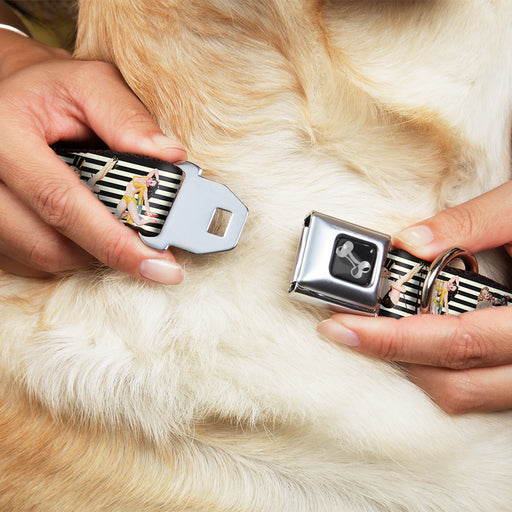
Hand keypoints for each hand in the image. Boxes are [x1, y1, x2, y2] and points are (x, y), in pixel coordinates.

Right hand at [0, 30, 185, 282]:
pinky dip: (69, 252)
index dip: (114, 242)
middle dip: (108, 252)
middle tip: (150, 251)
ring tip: (115, 227)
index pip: (61, 202)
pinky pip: (30, 260)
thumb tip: (171, 157)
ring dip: (89, 253)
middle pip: (49, 244)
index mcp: (4, 135)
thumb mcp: (90, 84)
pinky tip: (86, 228)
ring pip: (42, 258)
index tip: (160, 266)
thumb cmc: (52, 90)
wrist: (9, 94)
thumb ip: (128, 118)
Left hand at [318, 180, 511, 413]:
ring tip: (378, 332)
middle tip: (347, 328)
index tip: (341, 325)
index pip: (457, 341)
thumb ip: (472, 223)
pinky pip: (481, 391)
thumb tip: (410, 241)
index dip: (393, 338)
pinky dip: (443, 370)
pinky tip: (419, 339)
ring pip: (468, 396)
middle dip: (392, 357)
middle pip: (456, 383)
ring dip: (416, 368)